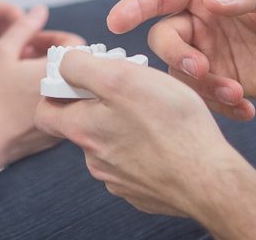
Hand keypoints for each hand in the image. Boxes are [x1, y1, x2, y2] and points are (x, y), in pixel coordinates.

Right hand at [0, 5, 81, 166]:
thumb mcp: (0, 52)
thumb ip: (24, 27)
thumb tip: (40, 11)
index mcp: (58, 73)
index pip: (76, 45)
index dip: (53, 38)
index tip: (32, 42)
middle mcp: (68, 97)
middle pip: (72, 67)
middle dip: (51, 57)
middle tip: (25, 57)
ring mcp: (64, 119)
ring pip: (67, 89)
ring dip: (50, 77)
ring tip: (22, 76)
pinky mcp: (56, 136)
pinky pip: (60, 110)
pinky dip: (47, 98)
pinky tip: (23, 98)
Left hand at [35, 48, 243, 218]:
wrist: (210, 180)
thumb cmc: (170, 125)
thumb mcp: (121, 77)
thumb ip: (82, 68)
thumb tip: (64, 63)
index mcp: (81, 129)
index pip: (45, 110)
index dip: (58, 89)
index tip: (82, 77)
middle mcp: (94, 160)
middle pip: (82, 125)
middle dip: (101, 105)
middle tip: (131, 90)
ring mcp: (119, 180)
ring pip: (111, 144)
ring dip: (126, 127)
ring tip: (157, 113)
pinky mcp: (143, 192)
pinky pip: (136, 164)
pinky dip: (145, 149)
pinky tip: (168, 138)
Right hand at [108, 0, 255, 120]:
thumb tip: (210, 1)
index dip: (135, 7)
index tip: (116, 23)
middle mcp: (202, 23)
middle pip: (165, 39)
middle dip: (177, 58)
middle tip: (203, 71)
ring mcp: (211, 55)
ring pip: (181, 75)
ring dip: (202, 89)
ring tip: (238, 96)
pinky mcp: (223, 83)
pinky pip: (204, 100)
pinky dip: (219, 108)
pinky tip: (247, 109)